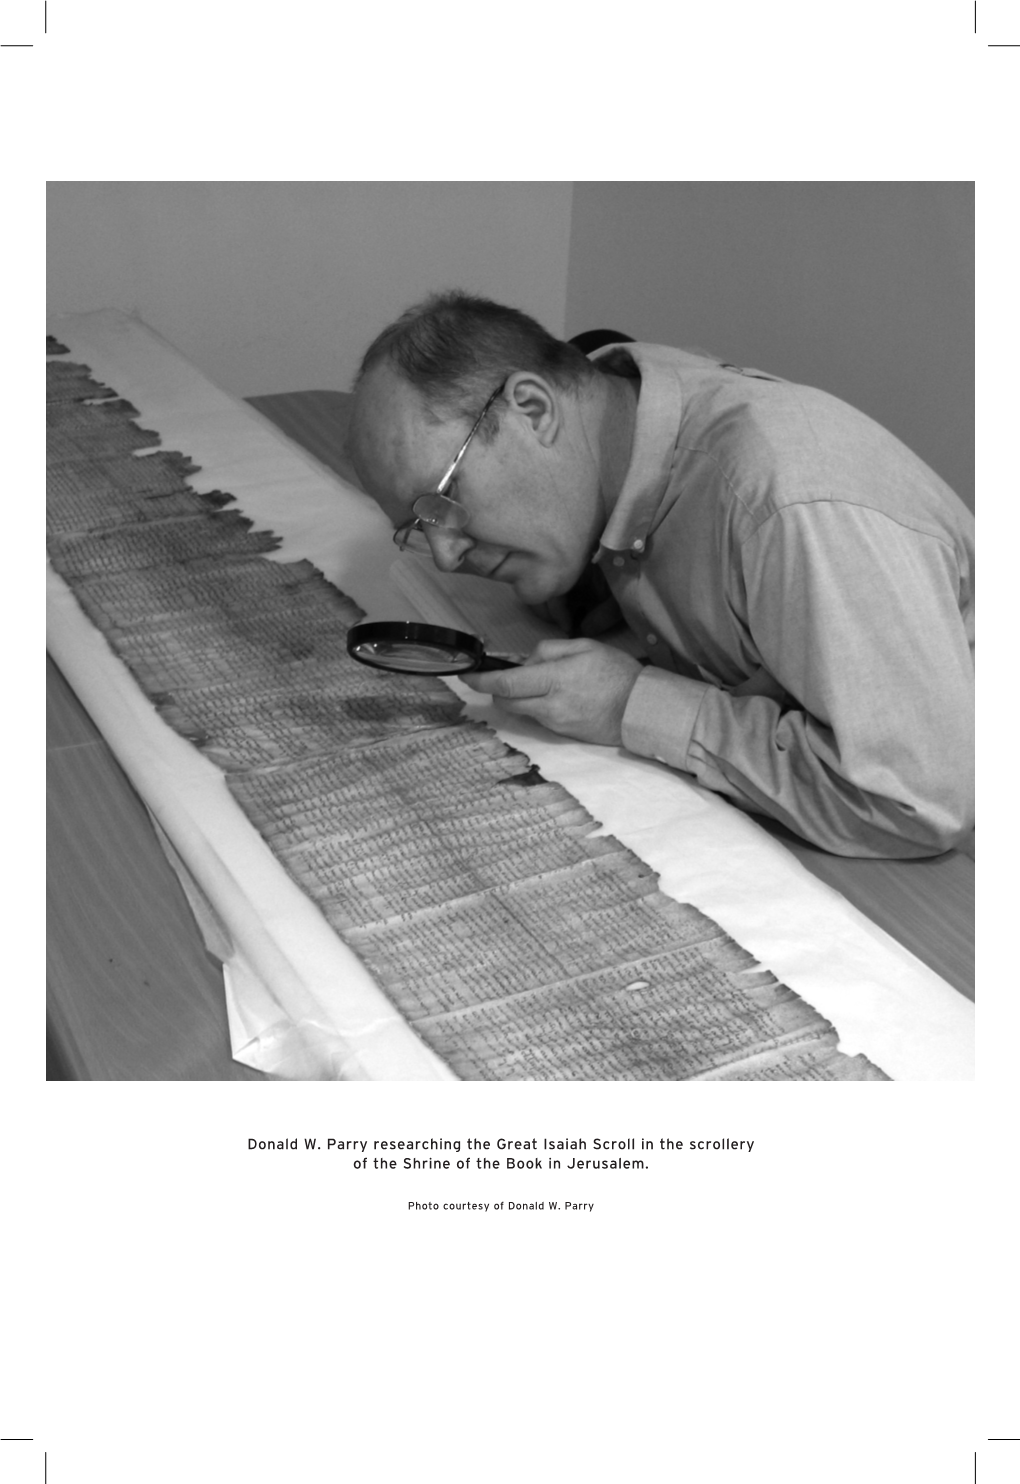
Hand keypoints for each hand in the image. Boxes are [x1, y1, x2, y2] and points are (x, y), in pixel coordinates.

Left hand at [461, 638, 642, 746]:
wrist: (640, 709)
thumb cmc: (616, 672)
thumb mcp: (584, 646)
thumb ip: (548, 650)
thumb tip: (525, 661)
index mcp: (554, 679)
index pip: (506, 683)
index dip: (481, 679)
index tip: (466, 674)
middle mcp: (550, 706)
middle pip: (505, 701)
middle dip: (498, 689)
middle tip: (509, 676)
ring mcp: (555, 724)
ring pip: (521, 710)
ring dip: (521, 697)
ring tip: (547, 684)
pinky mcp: (561, 734)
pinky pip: (538, 719)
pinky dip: (538, 707)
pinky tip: (559, 698)